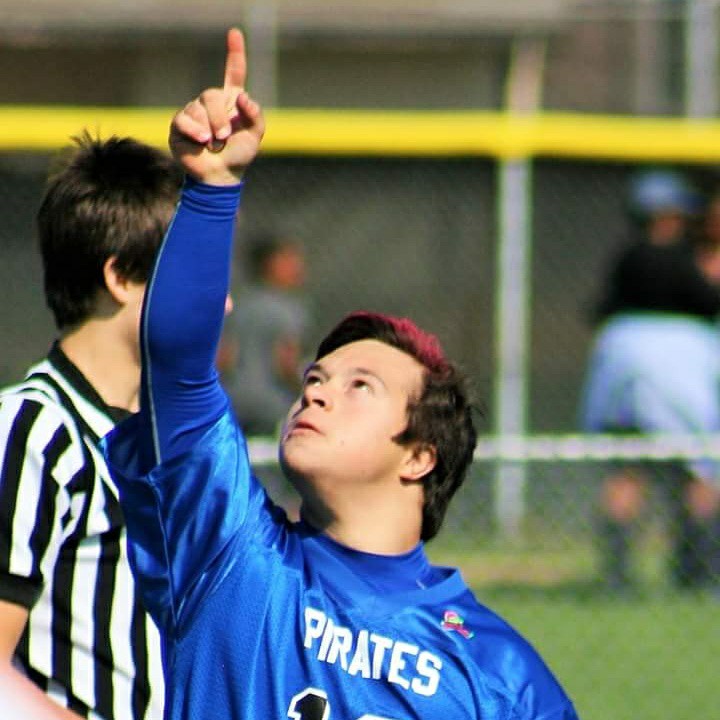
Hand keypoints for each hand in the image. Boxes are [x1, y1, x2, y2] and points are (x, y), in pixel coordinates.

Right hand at [169, 28, 264, 184]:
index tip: (235, 33)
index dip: (235, 53)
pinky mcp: (179, 125)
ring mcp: (193, 112)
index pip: (233, 73)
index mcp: (232, 102)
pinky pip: (183, 119)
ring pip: (197, 108)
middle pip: (211, 94)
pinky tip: (201, 141)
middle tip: (224, 136)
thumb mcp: (255, 136)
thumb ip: (255, 115)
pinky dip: (194, 130)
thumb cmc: (239, 155)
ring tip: (214, 145)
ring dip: (209, 129)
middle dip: (220, 117)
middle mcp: (211, 103)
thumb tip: (242, 96)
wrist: (221, 176)